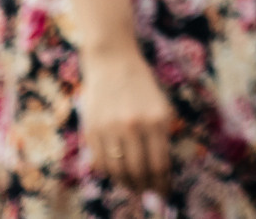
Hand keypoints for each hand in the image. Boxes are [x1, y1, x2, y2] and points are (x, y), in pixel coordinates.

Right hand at [78, 45, 173, 194]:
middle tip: (148, 192)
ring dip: (126, 183)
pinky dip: (109, 173)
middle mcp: (135, 126)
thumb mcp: (161, 107)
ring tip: (133, 185)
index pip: (160, 164)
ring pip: (118, 171)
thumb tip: (159, 170)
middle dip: (145, 186)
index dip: (162, 183)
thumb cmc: (142, 86)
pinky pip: (100, 162)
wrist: (113, 63)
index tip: (164, 192)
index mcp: (157, 120)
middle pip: (139, 171)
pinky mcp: (92, 130)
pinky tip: (116, 173)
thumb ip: (161, 135)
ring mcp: (111, 128)